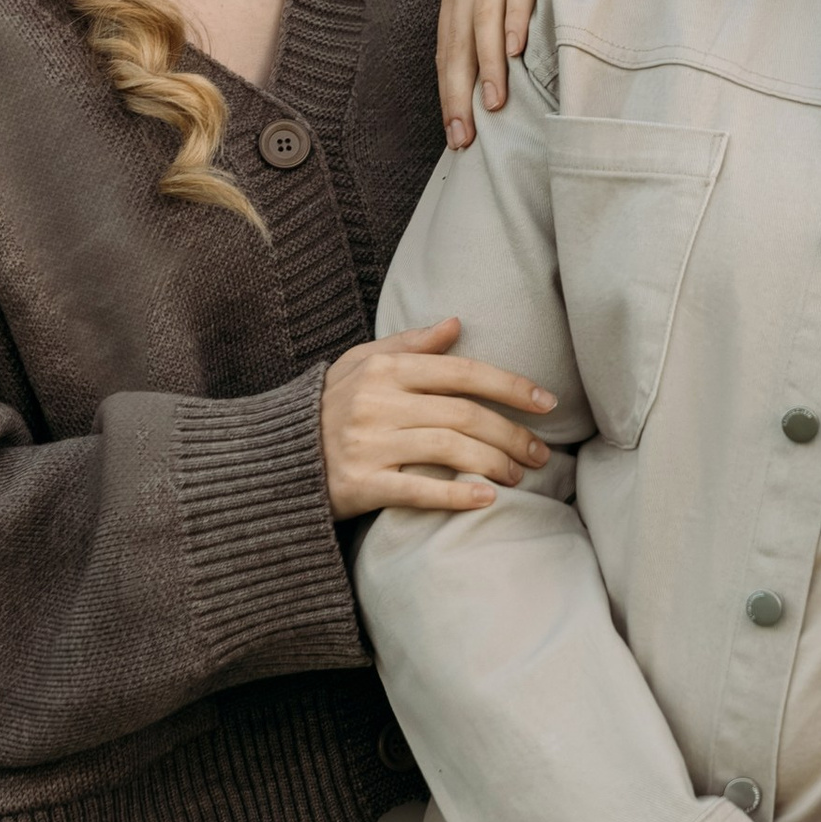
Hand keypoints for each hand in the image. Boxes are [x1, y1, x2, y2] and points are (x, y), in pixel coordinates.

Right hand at [320, 316, 558, 517]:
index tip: (546, 402)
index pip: (462, 372)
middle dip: (511, 434)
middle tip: (540, 452)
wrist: (274, 457)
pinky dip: (456, 495)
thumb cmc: (329, 407)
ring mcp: (369, 444)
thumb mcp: (361, 364)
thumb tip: (456, 323)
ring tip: (521, 476)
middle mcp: (378, 403)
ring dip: (494, 463)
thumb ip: (409, 345)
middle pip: (463, 415)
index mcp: (385, 370)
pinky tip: (487, 498)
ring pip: (449, 451)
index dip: (510, 385)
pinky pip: (418, 491)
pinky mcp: (360, 484)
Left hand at [437, 0, 582, 145]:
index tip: (456, 136)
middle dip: (458, 93)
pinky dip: (513, 18)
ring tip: (495, 107)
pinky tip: (515, 49)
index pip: (446, 45)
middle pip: (457, 42)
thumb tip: (497, 47)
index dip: (449, 92)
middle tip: (465, 139)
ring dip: (487, 67)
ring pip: (483, 20)